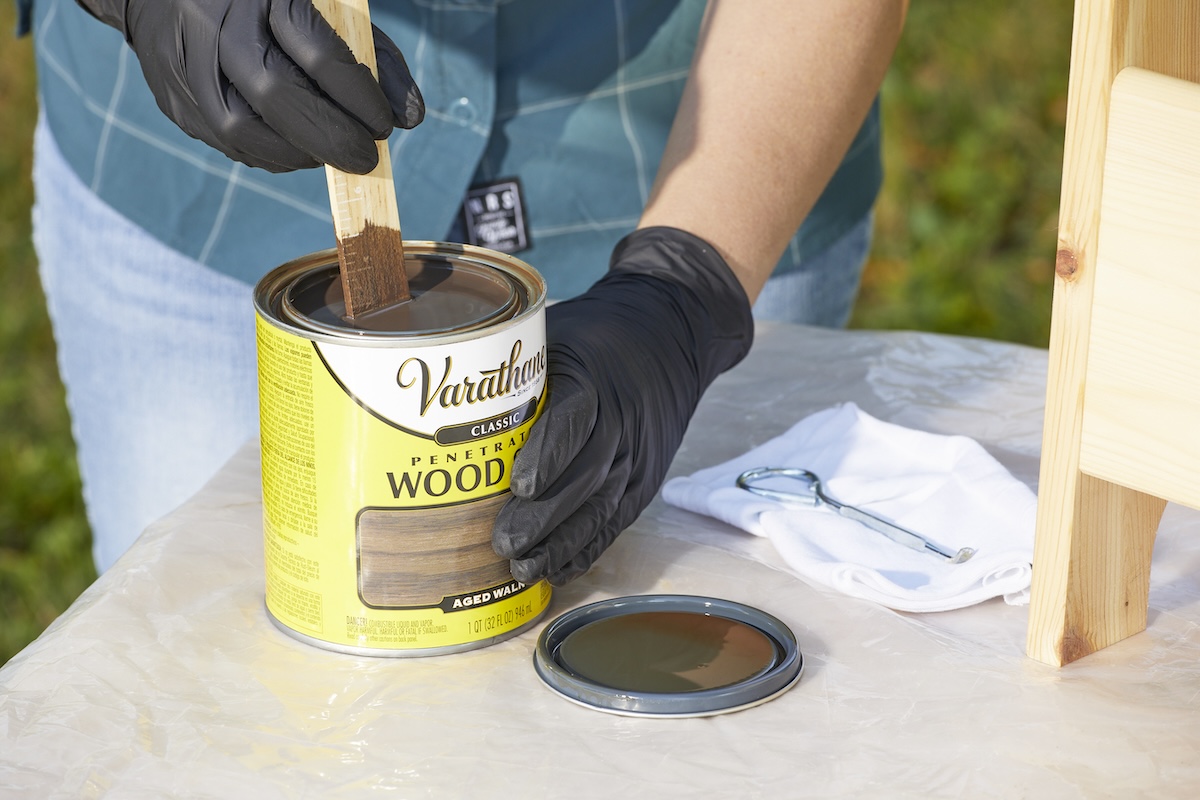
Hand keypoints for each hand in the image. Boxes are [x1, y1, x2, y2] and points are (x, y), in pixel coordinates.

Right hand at [76, 0, 423, 172]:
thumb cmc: (264, 0)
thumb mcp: (323, 4)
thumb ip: (371, 52)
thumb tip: (411, 116)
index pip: (317, 53)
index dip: (358, 97)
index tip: (384, 123)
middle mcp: (215, 29)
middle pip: (277, 96)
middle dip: (331, 136)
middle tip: (366, 157)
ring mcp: (186, 67)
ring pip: (245, 130)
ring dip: (300, 154)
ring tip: (331, 152)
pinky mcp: (176, 101)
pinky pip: (228, 143)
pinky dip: (271, 154)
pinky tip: (297, 149)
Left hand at [493, 227, 754, 584]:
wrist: (670, 336)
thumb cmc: (596, 337)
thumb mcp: (557, 333)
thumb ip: (515, 368)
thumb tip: (440, 398)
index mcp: (591, 382)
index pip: (573, 420)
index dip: (548, 455)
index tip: (520, 485)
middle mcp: (620, 424)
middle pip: (584, 476)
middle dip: (545, 516)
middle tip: (504, 544)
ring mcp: (636, 457)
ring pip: (601, 508)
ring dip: (563, 544)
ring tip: (525, 570)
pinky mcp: (644, 481)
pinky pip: (617, 521)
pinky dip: (589, 549)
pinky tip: (560, 572)